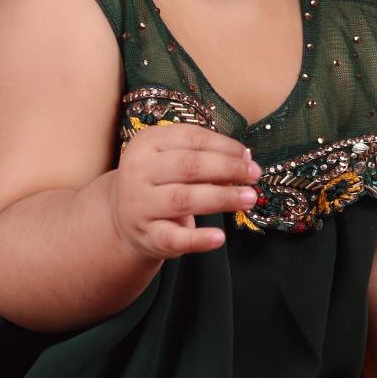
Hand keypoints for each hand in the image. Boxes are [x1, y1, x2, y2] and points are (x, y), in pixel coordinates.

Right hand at [107, 123, 261, 259]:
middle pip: (189, 166)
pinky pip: (174, 238)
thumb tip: (244, 158)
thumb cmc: (158, 181)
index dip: (223, 146)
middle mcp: (138, 172)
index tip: (247, 155)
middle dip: (227, 169)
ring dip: (222, 198)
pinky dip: (198, 239)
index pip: (191, 138)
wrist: (122, 217)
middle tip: (254, 174)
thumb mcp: (170, 158)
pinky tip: (219, 237)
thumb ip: (202, 154)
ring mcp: (141, 205)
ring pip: (184, 199)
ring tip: (249, 198)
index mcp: (146, 143)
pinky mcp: (147, 235)